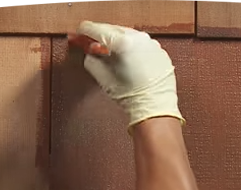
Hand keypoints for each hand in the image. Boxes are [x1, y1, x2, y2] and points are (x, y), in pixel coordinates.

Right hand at [70, 21, 184, 130]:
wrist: (155, 109)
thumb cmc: (132, 98)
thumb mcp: (103, 79)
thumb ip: (91, 60)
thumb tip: (89, 52)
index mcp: (123, 43)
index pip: (97, 29)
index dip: (85, 32)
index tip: (80, 34)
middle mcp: (139, 39)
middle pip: (113, 29)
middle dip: (102, 37)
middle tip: (94, 47)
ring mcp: (151, 44)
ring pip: (129, 35)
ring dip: (119, 43)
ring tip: (114, 58)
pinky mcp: (160, 51)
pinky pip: (142, 45)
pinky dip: (133, 49)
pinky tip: (130, 62)